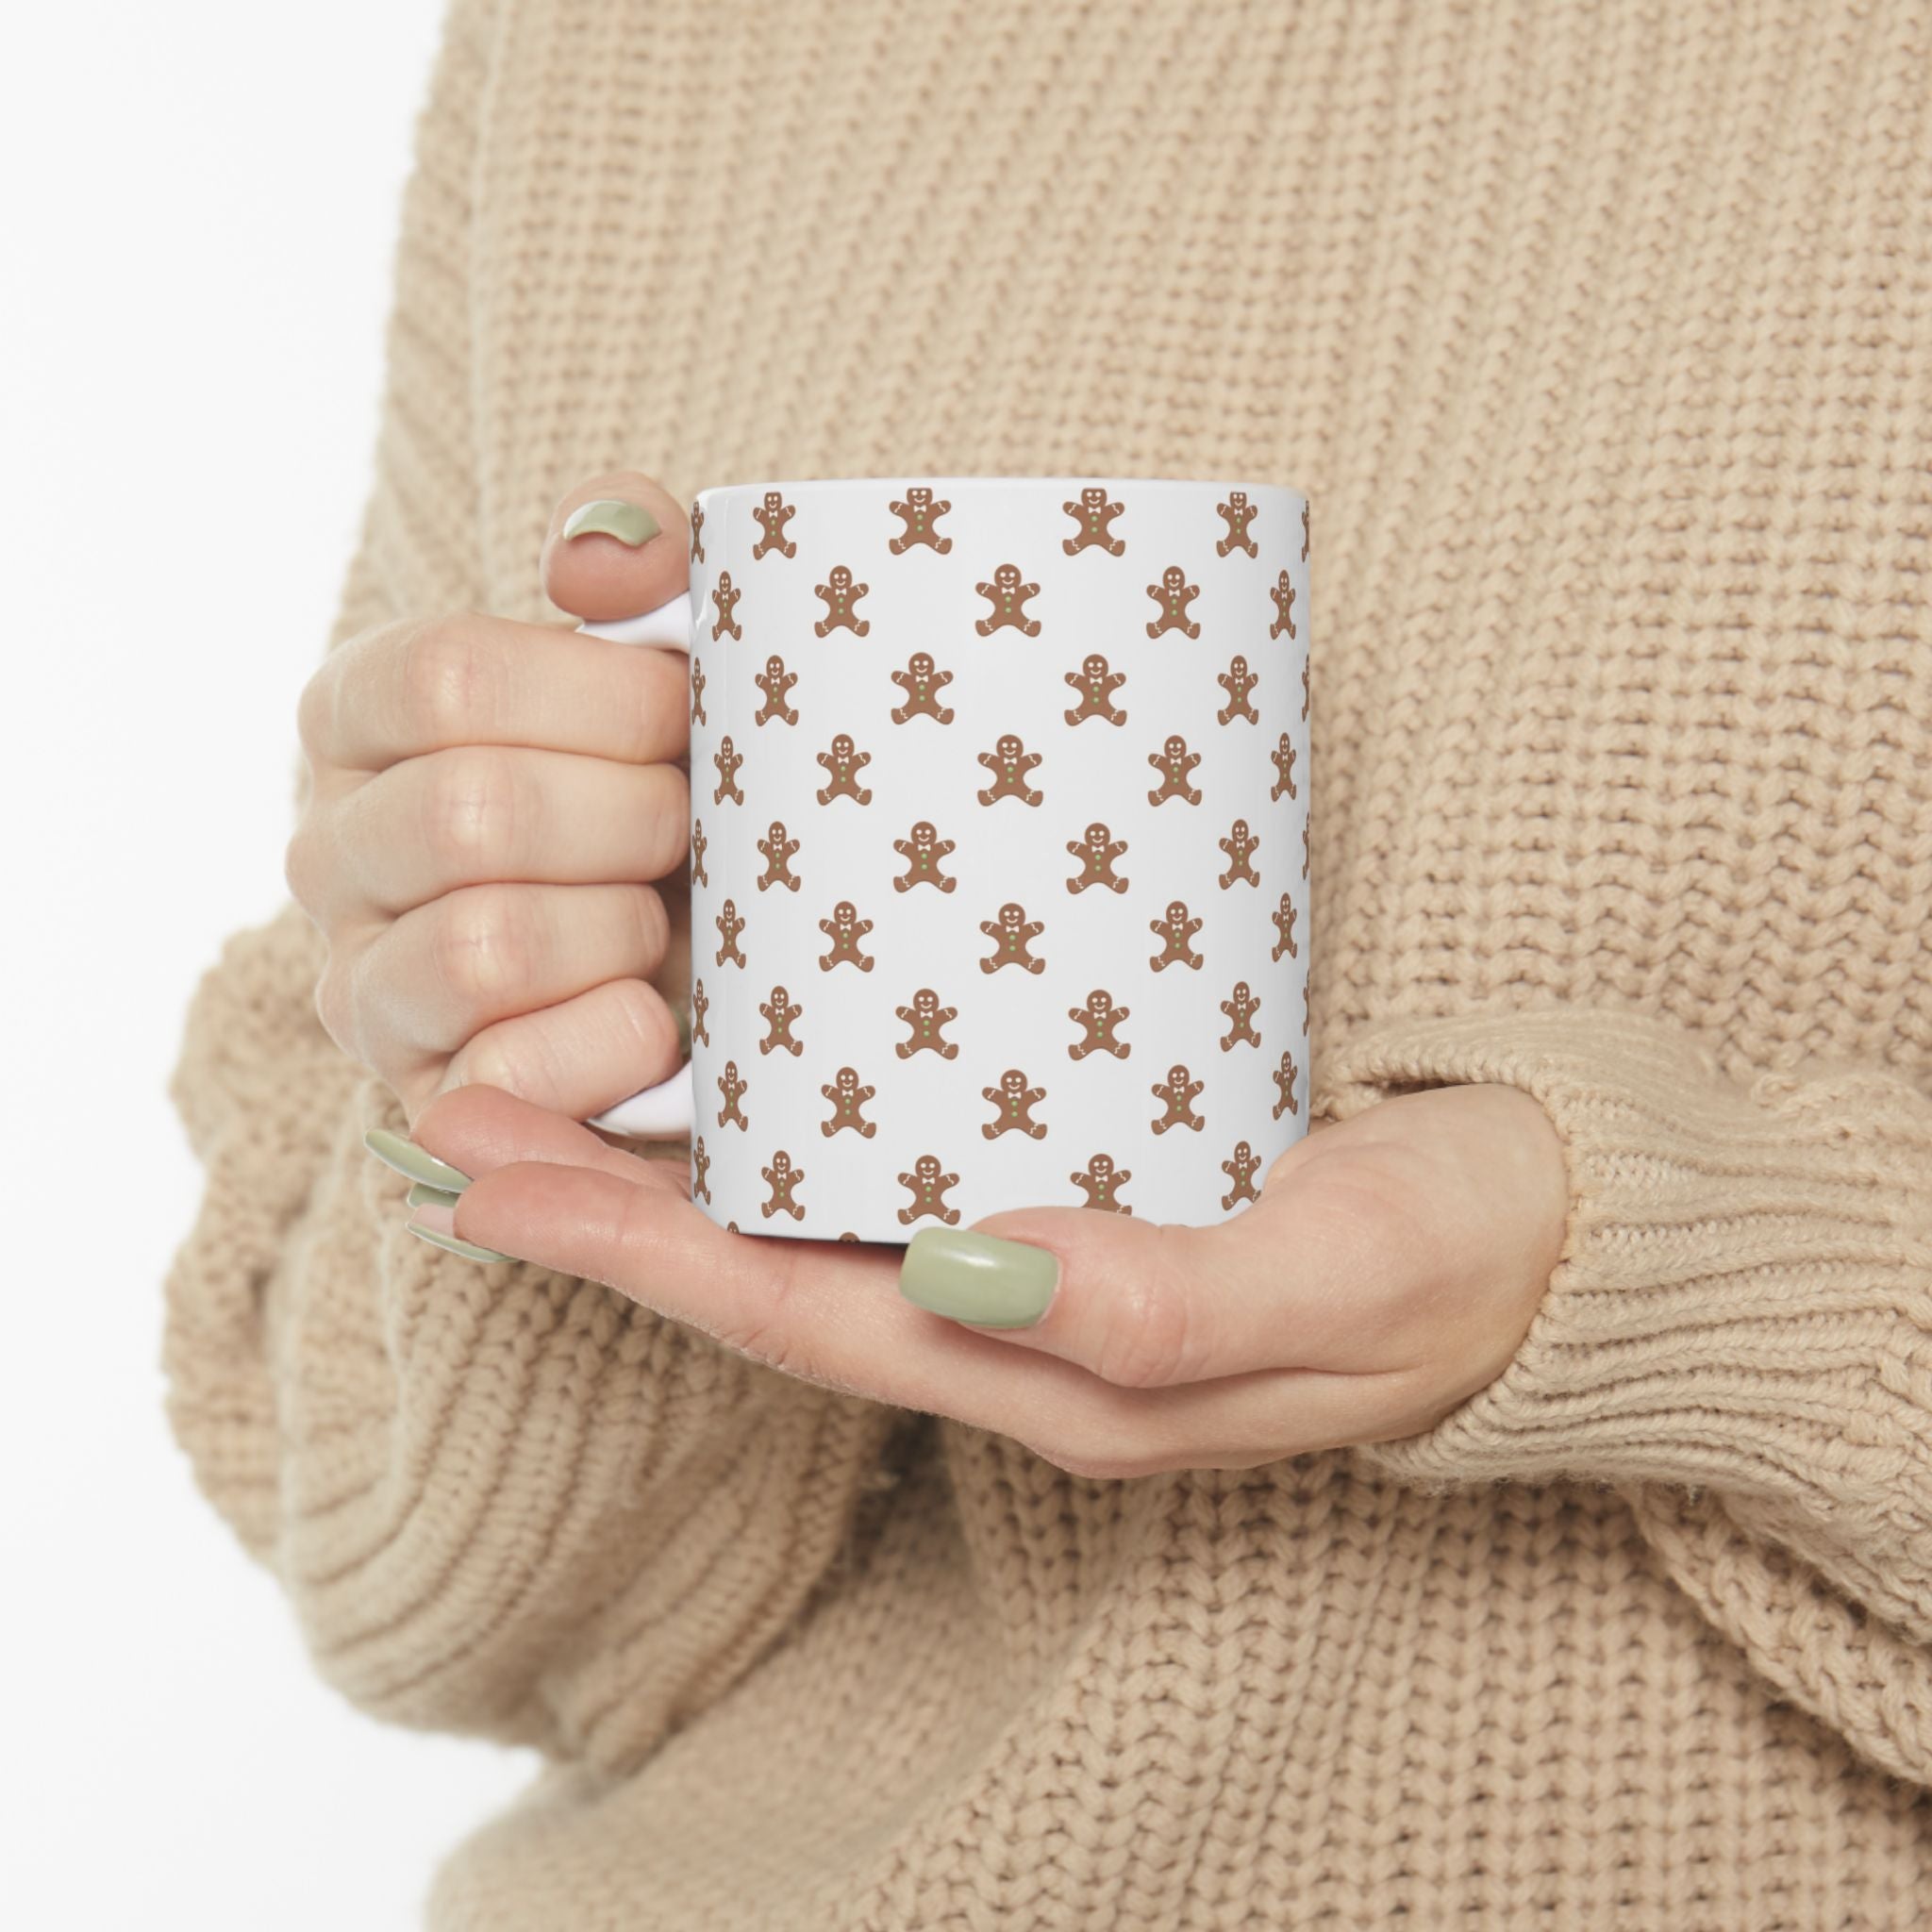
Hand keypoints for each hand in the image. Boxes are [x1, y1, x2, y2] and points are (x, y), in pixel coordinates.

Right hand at [287, 472, 692, 1123]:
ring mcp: (363, 987)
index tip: (687, 715)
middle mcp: (330, 850)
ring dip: (621, 929)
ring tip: (664, 920)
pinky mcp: (425, 1102)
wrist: (718, 952)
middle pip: (469, 813)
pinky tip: (658, 1015)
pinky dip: (615, 1041)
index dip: (603, 698)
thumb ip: (638, 563)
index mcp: (361, 717)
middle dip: (631, 819)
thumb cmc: (679, 783)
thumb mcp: (668, 656)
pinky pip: (506, 1076)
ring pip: (482, 947)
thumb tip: (596, 559)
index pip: (444, 678)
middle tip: (694, 827)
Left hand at [399, 1081, 1568, 1476]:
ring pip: (817, 1225)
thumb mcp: (1335, 1278)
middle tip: (455, 1109)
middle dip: (603, 1206)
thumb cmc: (1457, 1257)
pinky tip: (748, 1058)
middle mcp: (1020, 1330)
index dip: (631, 1251)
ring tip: (548, 1076)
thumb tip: (967, 1270)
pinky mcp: (1085, 1186)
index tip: (485, 1172)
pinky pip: (901, 1169)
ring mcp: (1043, 1265)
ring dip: (675, 1164)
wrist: (1560, 1237)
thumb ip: (1161, 1299)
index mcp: (1053, 1373)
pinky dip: (795, 1123)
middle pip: (769, 1274)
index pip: (794, 1316)